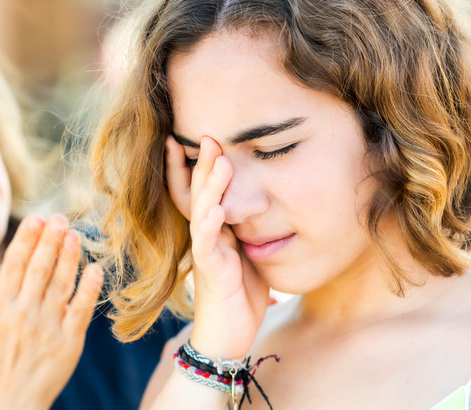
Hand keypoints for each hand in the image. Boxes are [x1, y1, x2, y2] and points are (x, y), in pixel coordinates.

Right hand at [0, 214, 103, 409]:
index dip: (26, 240)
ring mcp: (47, 328)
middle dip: (49, 241)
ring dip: (69, 258)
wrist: (10, 403)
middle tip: (59, 217)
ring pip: (60, 285)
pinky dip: (88, 290)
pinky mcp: (68, 342)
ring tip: (75, 234)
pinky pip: (80, 311)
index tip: (37, 218)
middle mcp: (23, 313)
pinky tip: (95, 270)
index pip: (14, 265)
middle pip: (39, 270)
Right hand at [164, 135, 268, 359]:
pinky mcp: (210, 271)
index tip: (199, 136)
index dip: (196, 166)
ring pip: (201, 211)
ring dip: (210, 186)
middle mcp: (204, 236)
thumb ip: (253, 230)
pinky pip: (207, 244)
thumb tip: (274, 207)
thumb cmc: (239, 296)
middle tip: (208, 135)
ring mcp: (205, 252)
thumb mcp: (251, 255)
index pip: (199, 191)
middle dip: (202, 163)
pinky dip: (211, 225)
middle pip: (198, 192)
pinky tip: (217, 209)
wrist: (227, 336)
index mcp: (213, 230)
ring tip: (220, 160)